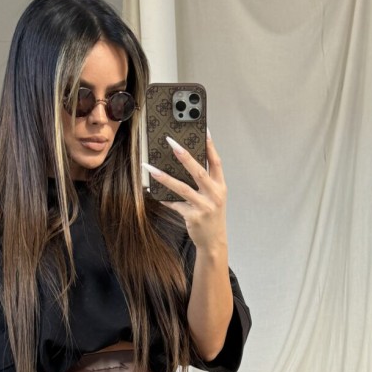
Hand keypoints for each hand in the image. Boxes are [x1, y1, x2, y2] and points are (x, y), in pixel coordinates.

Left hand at [146, 128, 227, 253]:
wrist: (214, 242)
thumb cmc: (212, 216)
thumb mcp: (213, 197)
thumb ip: (204, 181)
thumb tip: (184, 162)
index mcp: (221, 186)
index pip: (216, 161)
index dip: (210, 145)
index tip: (204, 129)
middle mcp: (215, 194)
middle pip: (198, 171)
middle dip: (184, 155)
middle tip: (171, 142)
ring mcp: (205, 206)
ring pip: (182, 188)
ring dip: (165, 177)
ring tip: (150, 168)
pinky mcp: (194, 217)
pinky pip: (175, 204)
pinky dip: (164, 198)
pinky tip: (153, 191)